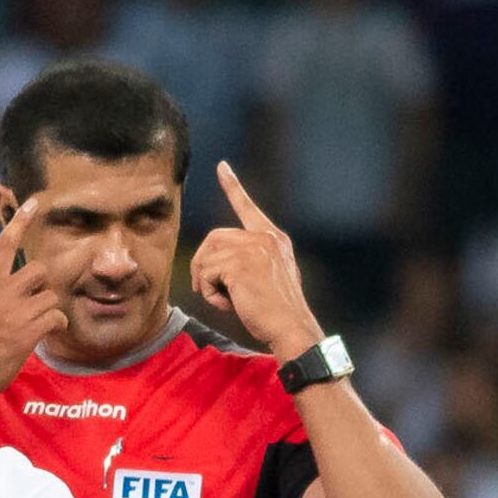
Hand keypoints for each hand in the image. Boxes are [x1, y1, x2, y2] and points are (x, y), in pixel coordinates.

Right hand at [0, 198, 65, 423]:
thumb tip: (9, 291)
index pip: (3, 245)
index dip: (20, 222)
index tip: (35, 202)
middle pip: (38, 271)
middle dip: (43, 288)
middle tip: (35, 307)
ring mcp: (13, 311)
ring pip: (51, 297)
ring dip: (50, 312)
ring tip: (36, 327)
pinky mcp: (26, 332)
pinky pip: (56, 318)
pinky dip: (57, 327)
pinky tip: (45, 336)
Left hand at [190, 162, 323, 360]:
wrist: (292, 330)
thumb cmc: (280, 314)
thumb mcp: (270, 278)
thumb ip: (250, 261)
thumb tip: (215, 263)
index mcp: (274, 240)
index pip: (248, 208)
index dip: (233, 187)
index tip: (222, 167)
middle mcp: (265, 238)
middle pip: (214, 238)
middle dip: (204, 264)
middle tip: (208, 290)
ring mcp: (252, 249)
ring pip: (207, 256)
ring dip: (207, 282)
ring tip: (225, 301)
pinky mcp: (239, 263)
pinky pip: (207, 273)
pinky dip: (210, 293)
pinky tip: (229, 305)